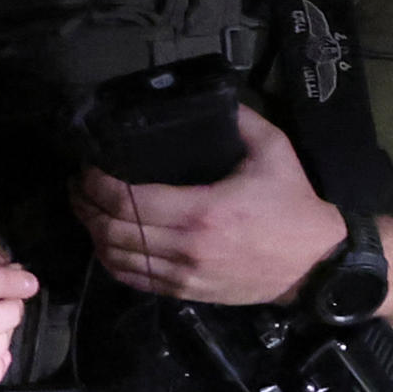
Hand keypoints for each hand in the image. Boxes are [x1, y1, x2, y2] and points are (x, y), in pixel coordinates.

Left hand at [75, 103, 345, 304]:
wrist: (314, 264)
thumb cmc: (293, 206)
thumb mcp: (274, 152)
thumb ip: (241, 121)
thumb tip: (214, 97)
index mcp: (201, 212)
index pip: (128, 201)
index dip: (97, 184)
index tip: (87, 168)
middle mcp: (184, 247)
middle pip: (112, 231)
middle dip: (85, 207)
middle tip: (78, 187)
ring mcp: (182, 275)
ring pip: (116, 259)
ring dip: (92, 234)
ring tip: (86, 210)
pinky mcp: (184, 294)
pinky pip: (133, 280)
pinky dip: (111, 261)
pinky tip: (104, 243)